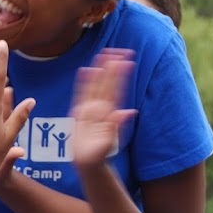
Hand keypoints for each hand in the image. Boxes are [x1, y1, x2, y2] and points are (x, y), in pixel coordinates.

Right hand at [69, 49, 136, 168]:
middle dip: (111, 68)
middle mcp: (101, 108)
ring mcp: (91, 109)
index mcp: (108, 112)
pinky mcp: (81, 112)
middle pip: (106, 83)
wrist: (88, 162)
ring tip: (104, 55)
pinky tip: (86, 70)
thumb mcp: (109, 140)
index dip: (119, 75)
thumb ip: (117, 124)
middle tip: (118, 51)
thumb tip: (130, 111)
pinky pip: (82, 93)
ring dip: (100, 70)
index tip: (125, 61)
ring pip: (96, 86)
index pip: (114, 89)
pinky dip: (85, 82)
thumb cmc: (100, 153)